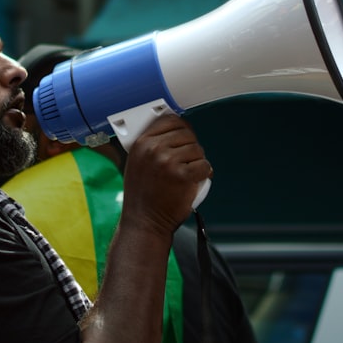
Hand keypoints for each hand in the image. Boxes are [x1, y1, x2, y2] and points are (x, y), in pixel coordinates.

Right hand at [120, 114, 210, 235]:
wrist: (145, 222)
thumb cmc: (143, 196)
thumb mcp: (137, 163)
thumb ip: (151, 146)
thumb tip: (174, 131)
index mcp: (141, 143)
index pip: (169, 121)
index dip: (182, 127)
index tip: (185, 136)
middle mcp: (153, 149)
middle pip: (186, 134)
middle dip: (192, 146)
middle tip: (188, 161)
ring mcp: (168, 162)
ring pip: (197, 149)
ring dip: (198, 161)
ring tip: (189, 174)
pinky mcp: (183, 176)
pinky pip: (205, 166)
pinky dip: (205, 173)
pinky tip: (196, 180)